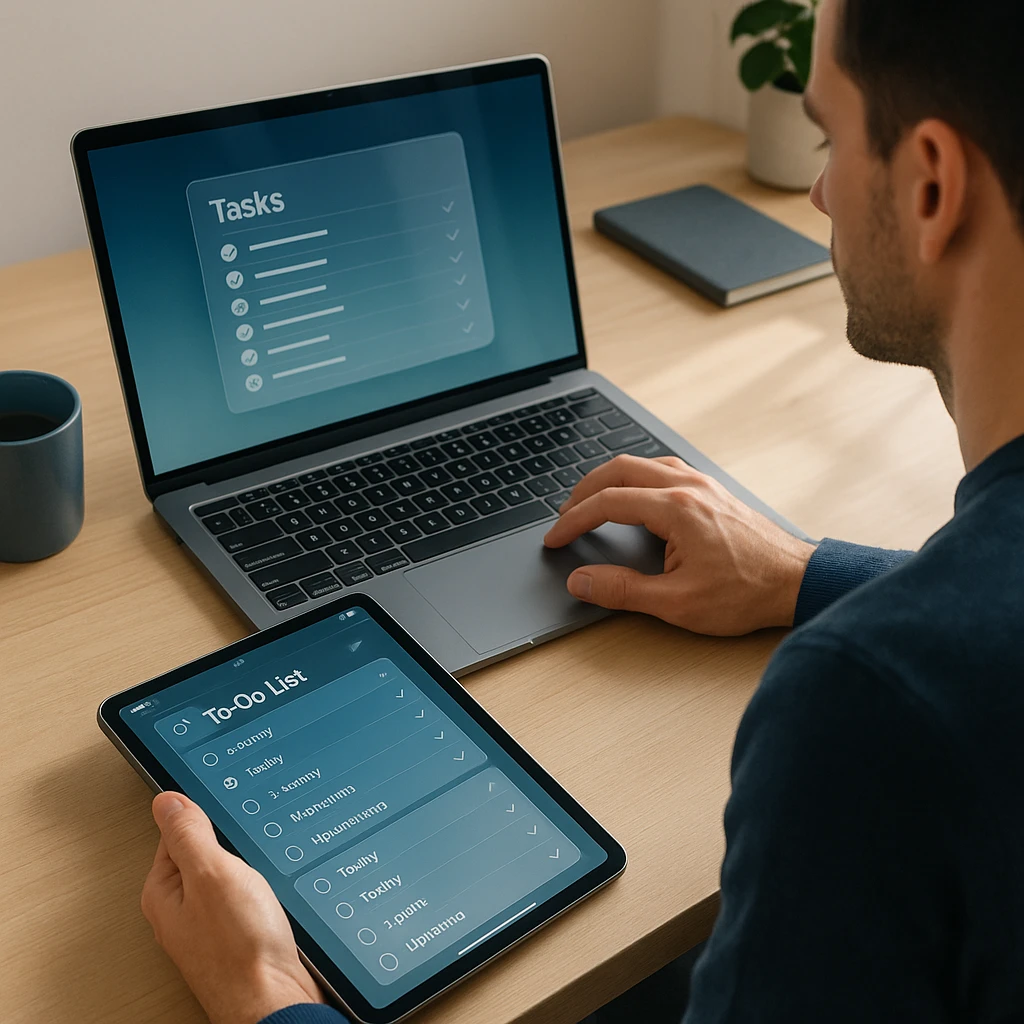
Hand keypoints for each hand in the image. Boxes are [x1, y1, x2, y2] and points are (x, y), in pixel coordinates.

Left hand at [141, 792, 324, 1023]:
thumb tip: (166, 801)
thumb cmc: (240, 947)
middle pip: (202, 855)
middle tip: (247, 840)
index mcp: (164, 893)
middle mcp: (181, 912)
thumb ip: (188, 834)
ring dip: (247, 867)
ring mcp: (209, 927)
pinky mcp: (236, 937)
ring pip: (227, 877)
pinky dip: (259, 888)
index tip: (224, 810)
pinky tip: (273, 889)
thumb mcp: (212, 873)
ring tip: (262, 864)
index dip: (203, 816)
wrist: (275, 999)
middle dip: (228, 843)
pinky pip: (244, 898)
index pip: (174, 833)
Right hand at [543, 455, 814, 634]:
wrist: (797, 582)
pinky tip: (635, 495)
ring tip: (591, 501)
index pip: (607, 502)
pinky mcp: (713, 491)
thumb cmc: (746, 592)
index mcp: (676, 509)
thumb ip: (623, 590)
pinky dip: (637, 478)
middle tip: (564, 514)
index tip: (555, 538)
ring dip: (610, 479)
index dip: (573, 520)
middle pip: (620, 469)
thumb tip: (582, 581)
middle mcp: (688, 487)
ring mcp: (703, 485)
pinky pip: (665, 469)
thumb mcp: (677, 603)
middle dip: (584, 490)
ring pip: (643, 464)